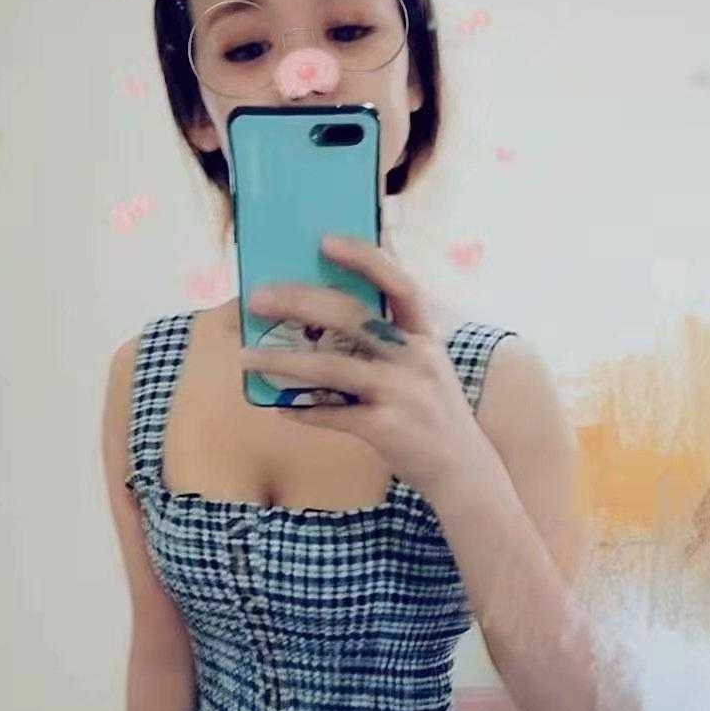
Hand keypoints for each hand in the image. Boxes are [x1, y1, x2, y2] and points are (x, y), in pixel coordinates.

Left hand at [239, 234, 490, 500]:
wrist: (463, 470)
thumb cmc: (431, 412)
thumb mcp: (426, 367)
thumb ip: (389, 342)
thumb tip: (325, 318)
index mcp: (424, 335)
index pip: (399, 282)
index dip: (364, 257)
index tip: (325, 240)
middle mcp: (416, 358)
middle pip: (351, 316)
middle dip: (299, 302)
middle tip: (258, 299)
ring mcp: (403, 393)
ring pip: (331, 367)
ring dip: (282, 361)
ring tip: (246, 357)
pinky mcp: (387, 428)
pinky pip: (332, 414)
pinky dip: (301, 409)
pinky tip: (277, 406)